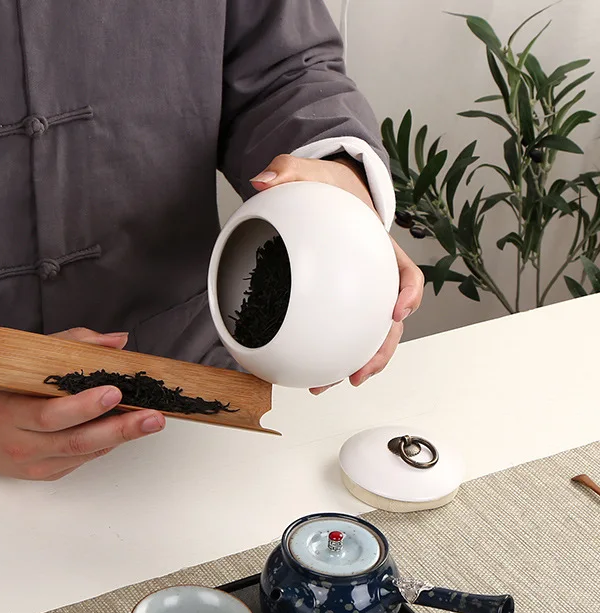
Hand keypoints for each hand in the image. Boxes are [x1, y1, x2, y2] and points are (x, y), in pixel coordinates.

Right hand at [0, 328, 165, 480]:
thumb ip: (67, 345)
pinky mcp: (41, 474)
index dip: (83, 406)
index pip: (50, 415)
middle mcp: (19, 445)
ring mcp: (31, 464)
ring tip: (150, 422)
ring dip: (119, 438)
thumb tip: (115, 341)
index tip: (114, 391)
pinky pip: (78, 461)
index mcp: (8, 413)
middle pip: (75, 441)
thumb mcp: (16, 361)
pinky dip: (103, 445)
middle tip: (153, 416)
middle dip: (119, 429)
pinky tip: (122, 431)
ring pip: (82, 454)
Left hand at [250, 154, 423, 391]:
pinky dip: (330, 353)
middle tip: (361, 372)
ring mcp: (360, 294)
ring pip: (368, 335)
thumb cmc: (327, 188)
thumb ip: (289, 170)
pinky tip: (311, 370)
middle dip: (381, 351)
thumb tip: (262, 179)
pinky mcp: (340, 304)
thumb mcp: (311, 172)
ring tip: (333, 383)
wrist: (327, 197)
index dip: (409, 294)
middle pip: (391, 321)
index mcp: (380, 250)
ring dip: (357, 363)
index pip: (407, 273)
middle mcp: (376, 277)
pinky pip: (341, 331)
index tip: (398, 311)